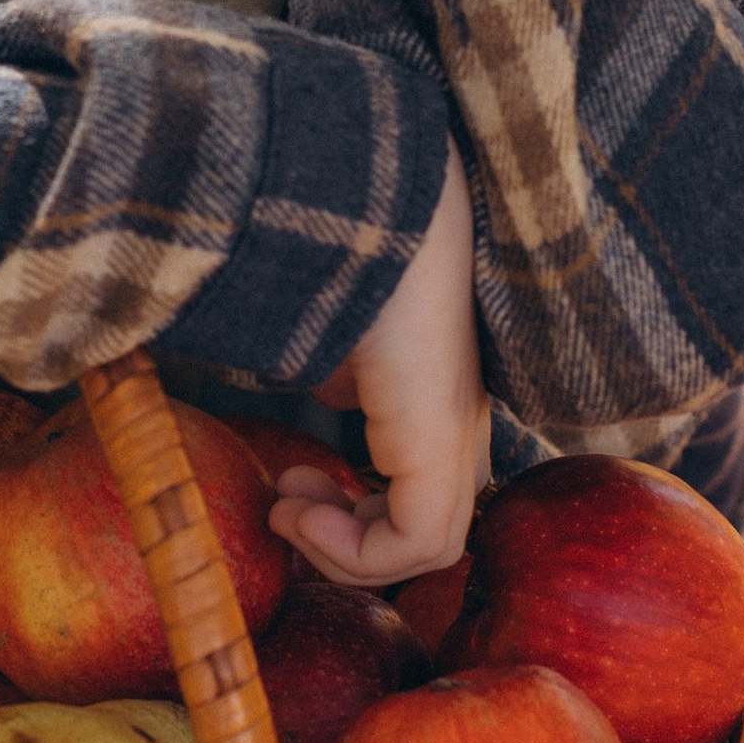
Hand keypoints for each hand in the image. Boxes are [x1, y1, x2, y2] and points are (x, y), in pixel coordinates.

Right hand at [269, 145, 487, 589]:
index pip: (423, 495)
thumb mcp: (328, 325)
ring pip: (432, 544)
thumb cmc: (334, 239)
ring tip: (289, 505)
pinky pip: (424, 538)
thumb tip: (322, 401)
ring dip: (346, 550)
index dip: (355, 519)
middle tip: (287, 505)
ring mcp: (454, 428)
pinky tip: (301, 504)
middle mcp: (456, 418)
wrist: (364, 192)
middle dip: (347, 542)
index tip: (289, 485)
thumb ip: (334, 371)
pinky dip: (359, 550)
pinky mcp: (440, 434)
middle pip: (430, 531)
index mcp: (433, 393)